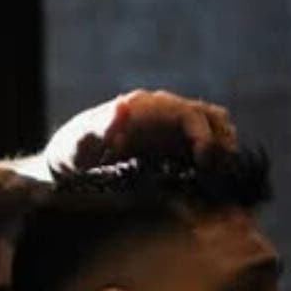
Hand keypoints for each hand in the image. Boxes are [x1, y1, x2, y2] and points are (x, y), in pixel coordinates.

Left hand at [43, 89, 235, 174]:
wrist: (68, 164)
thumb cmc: (73, 151)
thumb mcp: (81, 142)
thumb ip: (101, 125)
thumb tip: (122, 106)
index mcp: (146, 107)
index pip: (190, 114)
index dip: (204, 136)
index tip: (204, 162)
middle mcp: (163, 113)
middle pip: (211, 117)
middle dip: (221, 142)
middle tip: (219, 173)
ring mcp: (169, 129)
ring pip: (213, 129)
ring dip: (221, 150)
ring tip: (218, 178)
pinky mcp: (171, 147)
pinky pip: (203, 148)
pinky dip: (212, 162)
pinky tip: (208, 184)